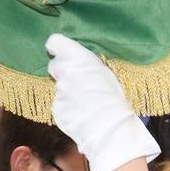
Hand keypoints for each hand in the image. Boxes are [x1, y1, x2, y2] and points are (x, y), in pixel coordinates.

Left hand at [45, 34, 159, 170]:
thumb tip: (81, 66)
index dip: (59, 49)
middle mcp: (63, 72)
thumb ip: (87, 66)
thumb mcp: (106, 73)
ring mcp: (58, 92)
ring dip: (69, 92)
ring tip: (86, 102)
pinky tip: (83, 113)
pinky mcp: (56, 109)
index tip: (63, 54)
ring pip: (59, 87)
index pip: (54, 42)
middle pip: (55, 66)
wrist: (110, 128)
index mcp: (77, 58)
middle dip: (64, 72)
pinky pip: (61, 104)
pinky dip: (69, 107)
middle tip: (79, 81)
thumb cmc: (115, 98)